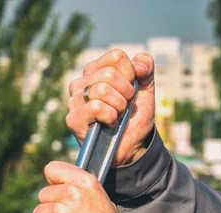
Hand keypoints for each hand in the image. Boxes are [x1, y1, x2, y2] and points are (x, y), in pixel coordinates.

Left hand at [30, 161, 121, 212]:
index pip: (53, 169)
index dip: (53, 182)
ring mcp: (58, 212)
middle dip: (50, 206)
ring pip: (38, 211)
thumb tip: (62, 184)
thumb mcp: (101, 202)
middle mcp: (71, 194)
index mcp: (85, 182)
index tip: (56, 190)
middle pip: (43, 194)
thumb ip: (81, 190)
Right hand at [66, 48, 154, 166]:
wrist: (132, 147)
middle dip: (126, 93)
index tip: (131, 91)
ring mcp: (74, 102)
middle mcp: (80, 84)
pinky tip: (110, 124)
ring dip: (119, 106)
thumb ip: (146, 67)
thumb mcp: (146, 89)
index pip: (115, 57)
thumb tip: (137, 65)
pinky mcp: (73, 120)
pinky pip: (96, 107)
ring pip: (101, 90)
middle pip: (109, 74)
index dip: (130, 74)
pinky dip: (110, 116)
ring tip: (117, 116)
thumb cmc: (134, 118)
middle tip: (125, 107)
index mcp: (94, 71)